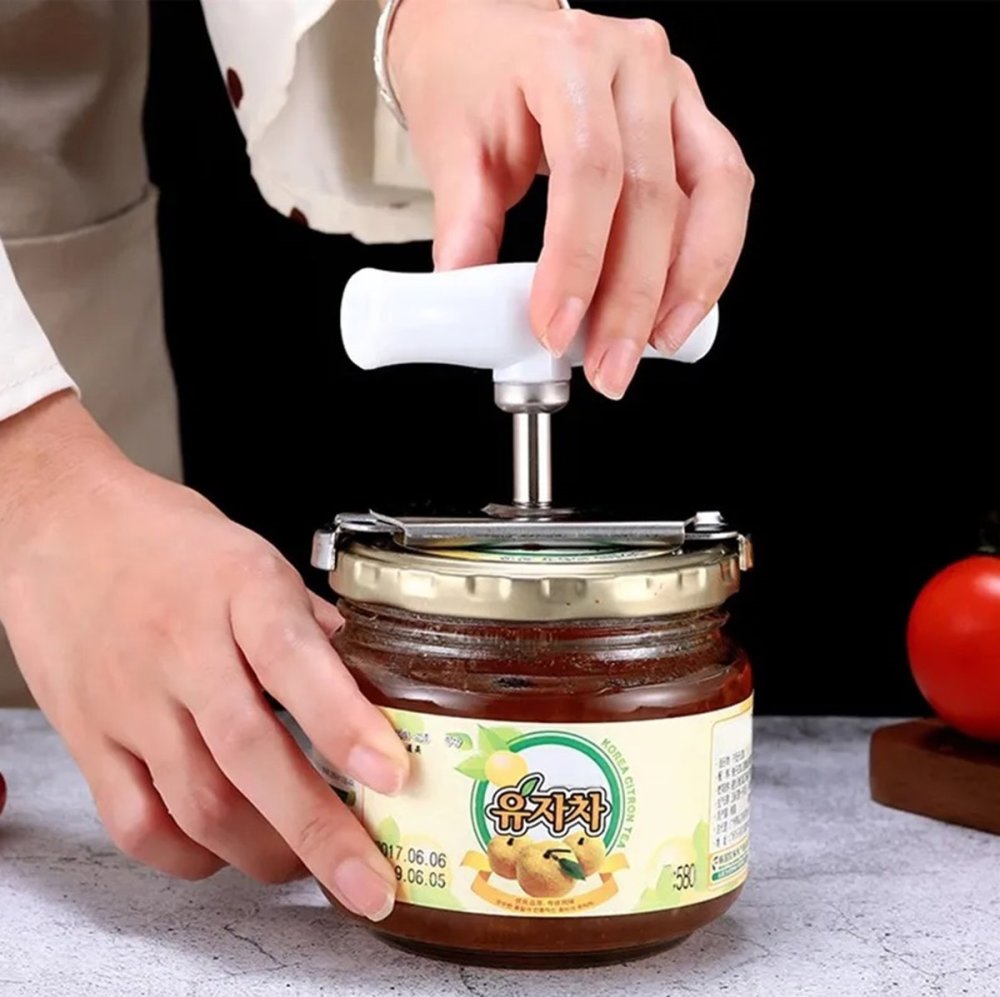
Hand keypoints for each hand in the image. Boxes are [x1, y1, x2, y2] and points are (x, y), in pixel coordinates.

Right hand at [0, 394, 405, 920]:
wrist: (60, 526)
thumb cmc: (167, 539)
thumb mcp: (255, 555)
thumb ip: (309, 623)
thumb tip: (363, 682)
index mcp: (238, 588)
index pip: (294, 659)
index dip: (345, 722)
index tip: (392, 774)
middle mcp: (182, 648)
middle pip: (248, 755)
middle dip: (318, 830)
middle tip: (369, 883)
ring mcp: (129, 699)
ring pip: (196, 802)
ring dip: (263, 852)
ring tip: (307, 866)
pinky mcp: (88, 737)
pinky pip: (135, 822)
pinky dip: (188, 856)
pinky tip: (224, 852)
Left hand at [388, 0, 752, 397]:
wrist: (486, 33)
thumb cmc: (470, 75)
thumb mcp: (452, 146)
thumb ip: (464, 226)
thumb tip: (471, 305)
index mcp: (568, 59)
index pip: (587, 171)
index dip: (577, 261)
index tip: (556, 327)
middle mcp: (635, 66)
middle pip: (654, 195)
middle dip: (633, 298)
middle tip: (610, 364)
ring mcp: (674, 91)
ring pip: (712, 195)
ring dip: (691, 283)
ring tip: (657, 344)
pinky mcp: (690, 123)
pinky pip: (721, 193)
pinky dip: (706, 256)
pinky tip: (680, 304)